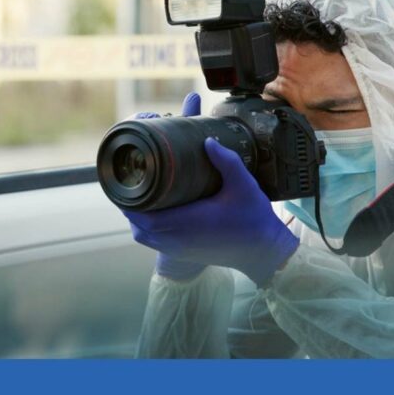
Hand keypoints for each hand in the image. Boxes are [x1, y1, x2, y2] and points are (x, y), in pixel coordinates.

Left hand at [124, 100, 298, 284]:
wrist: (263, 252)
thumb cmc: (253, 219)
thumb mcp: (243, 185)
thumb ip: (226, 161)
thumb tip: (207, 140)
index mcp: (185, 222)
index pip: (141, 213)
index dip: (130, 196)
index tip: (130, 176)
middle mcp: (175, 239)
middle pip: (136, 223)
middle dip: (131, 201)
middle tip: (134, 178)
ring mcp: (176, 249)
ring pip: (142, 234)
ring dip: (137, 215)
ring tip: (141, 191)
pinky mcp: (180, 254)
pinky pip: (152, 241)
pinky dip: (147, 226)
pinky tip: (154, 209)